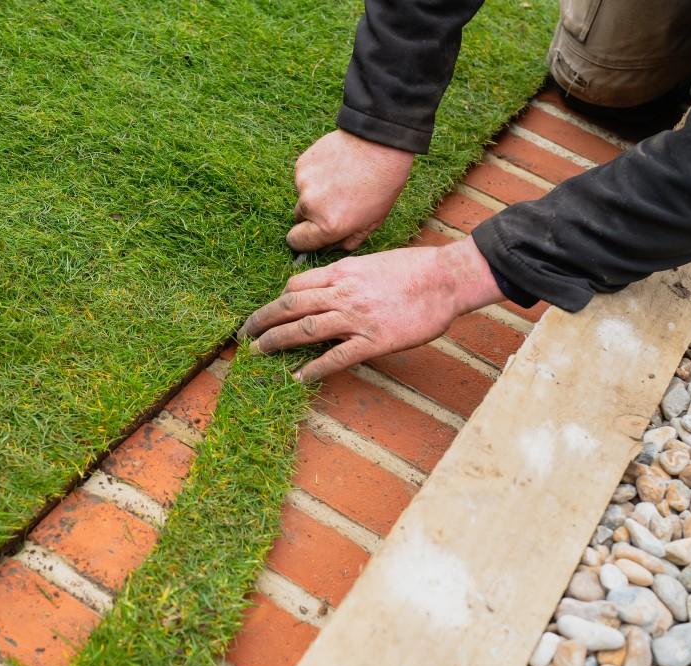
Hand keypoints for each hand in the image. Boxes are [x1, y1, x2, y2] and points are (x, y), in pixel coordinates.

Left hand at [239, 240, 505, 381]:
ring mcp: (356, 318)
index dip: (277, 301)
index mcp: (343, 272)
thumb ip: (349, 276)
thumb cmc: (415, 269)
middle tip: (244, 334)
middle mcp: (342, 293)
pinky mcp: (373, 341)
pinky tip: (299, 377)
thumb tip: (332, 287)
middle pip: (290, 306)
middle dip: (262, 320)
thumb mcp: (373, 263)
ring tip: (258, 353)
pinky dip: (313, 368)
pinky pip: (335, 357)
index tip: (269, 313)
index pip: (296, 285)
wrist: (446, 279)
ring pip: (304, 329)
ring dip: (276, 342)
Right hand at [289, 130, 413, 252]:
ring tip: (339, 181)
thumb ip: (347, 240)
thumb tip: (328, 247)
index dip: (303, 240)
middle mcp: (310, 206)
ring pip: (302, 196)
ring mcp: (303, 183)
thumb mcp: (372, 221)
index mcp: (328, 226)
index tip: (310, 234)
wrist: (380, 143)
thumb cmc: (382, 184)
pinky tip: (334, 168)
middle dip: (312, 215)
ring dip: (314, 193)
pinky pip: (303, 177)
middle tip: (335, 202)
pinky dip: (314, 176)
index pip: (297, 242)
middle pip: (298, 218)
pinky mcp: (301, 164)